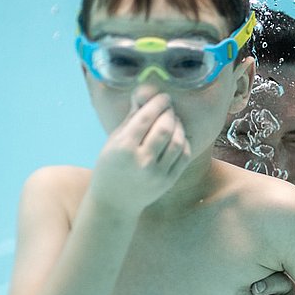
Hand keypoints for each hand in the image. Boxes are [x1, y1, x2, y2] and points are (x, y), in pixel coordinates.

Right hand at [88, 91, 191, 212]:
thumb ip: (132, 118)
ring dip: (179, 126)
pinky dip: (184, 142)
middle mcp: (142, 161)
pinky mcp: (168, 181)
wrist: (115, 202)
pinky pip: (183, 156)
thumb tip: (146, 93)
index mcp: (123, 148)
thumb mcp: (114, 141)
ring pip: (177, 141)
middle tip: (168, 107)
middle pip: (165, 128)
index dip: (158, 104)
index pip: (145, 118)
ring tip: (173, 120)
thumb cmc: (111, 166)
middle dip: (169, 113)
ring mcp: (157, 173)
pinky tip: (178, 136)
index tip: (163, 97)